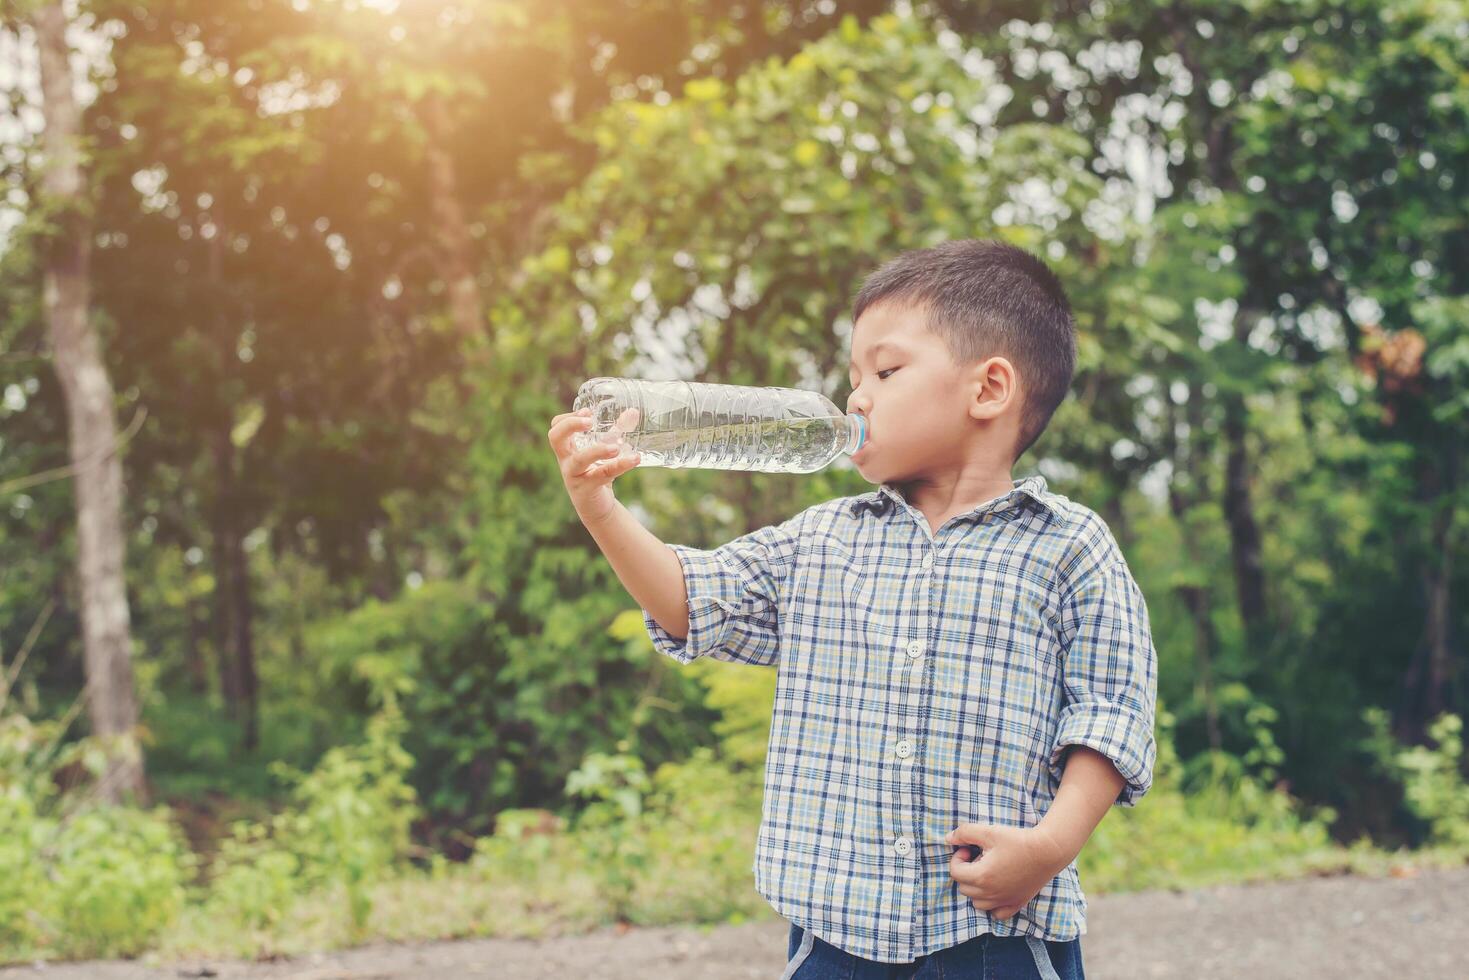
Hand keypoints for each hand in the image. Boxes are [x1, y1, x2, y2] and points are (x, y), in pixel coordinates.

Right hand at [547, 408, 641, 525]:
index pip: (556, 427)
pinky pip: (602, 475)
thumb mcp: (605, 450)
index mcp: (567, 449)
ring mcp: (574, 476)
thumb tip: (633, 412)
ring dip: (597, 450)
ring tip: (616, 448)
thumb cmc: (597, 473)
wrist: (598, 509)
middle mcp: (566, 461)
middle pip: (555, 438)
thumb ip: (617, 431)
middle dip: (571, 426)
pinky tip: (635, 459)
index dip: (568, 417)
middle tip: (590, 422)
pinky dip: (620, 466)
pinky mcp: (586, 489)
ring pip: (579, 460)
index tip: (588, 412)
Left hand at [945, 823, 1071, 920]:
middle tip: (979, 857)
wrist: (1047, 851)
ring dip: (976, 888)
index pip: (955, 873)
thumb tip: (947, 838)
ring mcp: (1004, 901)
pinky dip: (992, 905)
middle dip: (966, 872)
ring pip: (977, 903)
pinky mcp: (1016, 903)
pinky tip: (997, 889)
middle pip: (964, 888)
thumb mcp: (988, 831)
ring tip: (987, 871)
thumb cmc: (1017, 840)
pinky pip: (997, 914)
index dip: (957, 858)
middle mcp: (991, 894)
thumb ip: (964, 833)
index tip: (969, 849)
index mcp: (981, 876)